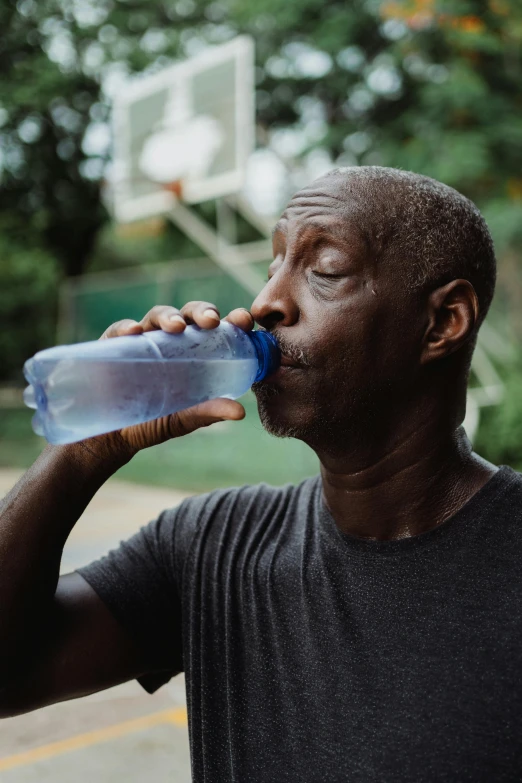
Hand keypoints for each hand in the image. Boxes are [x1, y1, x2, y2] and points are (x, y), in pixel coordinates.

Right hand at [79, 302, 254, 459]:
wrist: (115, 435)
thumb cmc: (156, 421)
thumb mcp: (185, 418)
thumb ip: (209, 412)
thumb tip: (240, 412)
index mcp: (197, 351)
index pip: (218, 329)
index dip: (232, 320)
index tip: (244, 320)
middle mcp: (172, 340)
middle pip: (189, 314)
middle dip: (202, 312)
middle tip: (212, 321)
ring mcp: (143, 340)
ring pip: (157, 316)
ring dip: (169, 316)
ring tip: (177, 327)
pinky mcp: (114, 345)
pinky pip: (120, 331)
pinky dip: (127, 327)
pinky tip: (133, 332)